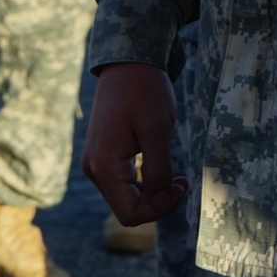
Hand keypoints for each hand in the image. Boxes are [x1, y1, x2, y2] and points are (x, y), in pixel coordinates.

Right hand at [81, 63, 186, 224]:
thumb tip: (160, 200)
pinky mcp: (102, 155)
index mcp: (104, 165)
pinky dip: (143, 183)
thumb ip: (159, 170)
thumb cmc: (145, 91)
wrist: (128, 63)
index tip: (181, 185)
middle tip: (182, 181)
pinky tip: (161, 168)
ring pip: (125, 197)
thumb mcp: (158, 130)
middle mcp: (93, 168)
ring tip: (176, 176)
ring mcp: (95, 162)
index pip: (130, 213)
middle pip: (127, 208)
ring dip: (152, 193)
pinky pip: (122, 183)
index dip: (160, 208)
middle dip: (158, 202)